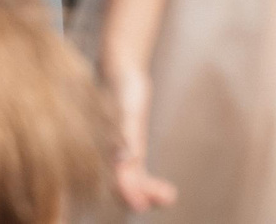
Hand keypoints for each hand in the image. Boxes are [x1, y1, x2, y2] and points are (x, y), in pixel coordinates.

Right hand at [105, 66, 178, 212]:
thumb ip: (124, 133)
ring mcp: (120, 151)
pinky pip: (134, 172)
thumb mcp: (126, 108)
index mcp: (107, 147)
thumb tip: (124, 160)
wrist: (120, 71)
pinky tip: (161, 190)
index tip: (142, 205)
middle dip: (141, 196)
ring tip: (168, 198)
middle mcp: (112, 153)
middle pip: (123, 185)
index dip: (128, 194)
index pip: (116, 178)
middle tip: (167, 199)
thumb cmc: (121, 87)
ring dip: (146, 192)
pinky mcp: (128, 146)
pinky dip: (145, 183)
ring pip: (130, 182)